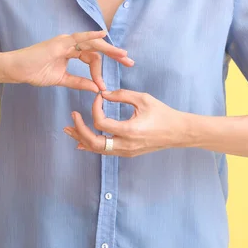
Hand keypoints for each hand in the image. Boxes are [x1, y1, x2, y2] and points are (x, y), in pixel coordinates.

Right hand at [0, 31, 133, 91]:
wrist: (16, 69)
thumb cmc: (34, 72)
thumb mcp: (61, 80)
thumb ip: (78, 82)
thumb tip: (96, 88)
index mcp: (70, 51)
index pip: (93, 57)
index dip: (101, 70)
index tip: (104, 86)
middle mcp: (70, 43)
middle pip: (97, 47)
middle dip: (115, 54)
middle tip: (130, 62)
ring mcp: (65, 41)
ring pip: (92, 43)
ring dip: (109, 49)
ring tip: (123, 56)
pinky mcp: (59, 43)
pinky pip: (78, 39)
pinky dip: (91, 37)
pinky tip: (103, 36)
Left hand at [63, 89, 188, 156]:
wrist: (178, 132)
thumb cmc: (163, 113)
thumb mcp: (143, 99)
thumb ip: (121, 95)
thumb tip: (103, 94)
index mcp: (129, 130)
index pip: (101, 122)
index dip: (95, 107)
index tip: (99, 96)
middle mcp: (125, 145)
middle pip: (93, 142)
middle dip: (79, 129)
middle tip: (72, 116)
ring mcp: (126, 151)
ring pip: (97, 149)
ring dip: (82, 138)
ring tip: (69, 130)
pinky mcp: (127, 153)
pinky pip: (105, 152)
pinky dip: (92, 146)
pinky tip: (81, 142)